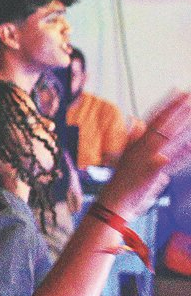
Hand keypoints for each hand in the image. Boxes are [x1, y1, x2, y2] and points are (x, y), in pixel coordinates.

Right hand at [98, 92, 190, 219]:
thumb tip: (135, 124)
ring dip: (182, 124)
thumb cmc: (121, 183)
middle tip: (188, 95)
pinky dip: (183, 152)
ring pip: (168, 137)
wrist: (113, 203)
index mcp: (135, 144)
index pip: (153, 119)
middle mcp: (140, 148)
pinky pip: (173, 159)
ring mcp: (146, 159)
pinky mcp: (153, 171)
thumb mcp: (123, 157)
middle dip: (176, 109)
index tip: (178, 92)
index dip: (167, 105)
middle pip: (161, 124)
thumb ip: (131, 140)